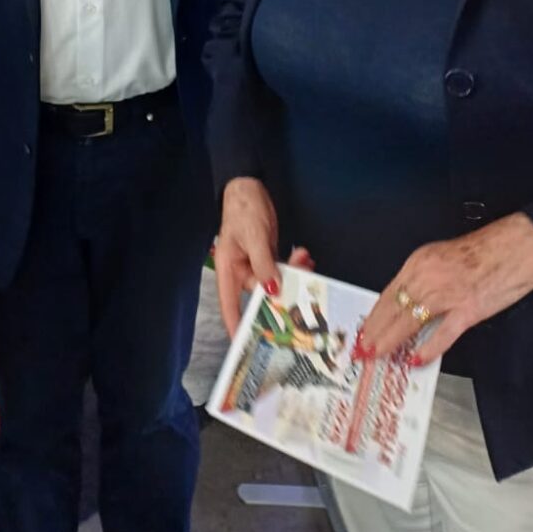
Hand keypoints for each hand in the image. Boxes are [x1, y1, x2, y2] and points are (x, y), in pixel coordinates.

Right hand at [214, 178, 314, 337]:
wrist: (250, 186)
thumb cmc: (243, 209)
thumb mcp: (254, 236)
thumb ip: (264, 263)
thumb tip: (272, 290)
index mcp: (228, 269)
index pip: (230, 305)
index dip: (237, 326)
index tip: (247, 345)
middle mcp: (241, 271)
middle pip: (261, 294)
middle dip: (282, 292)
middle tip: (300, 286)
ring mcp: (256, 264)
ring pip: (276, 281)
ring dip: (293, 274)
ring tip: (304, 260)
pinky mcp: (268, 257)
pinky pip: (283, 269)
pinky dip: (294, 266)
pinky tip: (303, 257)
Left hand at [356, 213, 532, 367]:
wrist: (512, 249)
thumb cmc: (479, 252)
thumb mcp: (439, 257)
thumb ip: (421, 279)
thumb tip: (405, 303)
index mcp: (419, 263)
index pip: (388, 294)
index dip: (374, 315)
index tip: (363, 330)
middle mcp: (427, 278)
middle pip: (393, 309)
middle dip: (375, 331)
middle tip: (363, 349)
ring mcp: (447, 295)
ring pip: (410, 321)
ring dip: (392, 341)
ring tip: (379, 355)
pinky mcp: (468, 310)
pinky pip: (443, 334)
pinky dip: (428, 349)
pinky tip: (416, 360)